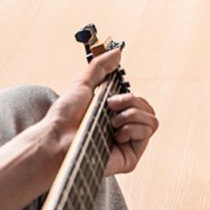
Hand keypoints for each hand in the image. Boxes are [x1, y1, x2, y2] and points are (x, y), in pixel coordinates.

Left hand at [41, 45, 158, 175]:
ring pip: (151, 120)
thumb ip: (101, 67)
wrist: (57, 139)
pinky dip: (132, 128)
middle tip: (109, 106)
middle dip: (130, 102)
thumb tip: (117, 52)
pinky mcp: (131, 158)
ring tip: (111, 122)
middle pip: (148, 109)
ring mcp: (128, 145)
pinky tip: (115, 134)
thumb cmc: (64, 117)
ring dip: (131, 115)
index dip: (129, 97)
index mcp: (114, 116)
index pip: (139, 103)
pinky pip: (147, 133)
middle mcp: (123, 130)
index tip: (110, 96)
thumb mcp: (83, 83)